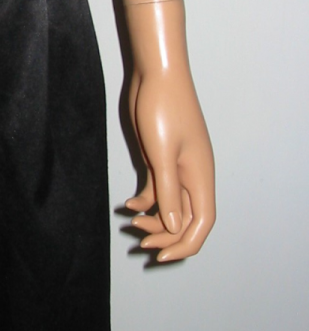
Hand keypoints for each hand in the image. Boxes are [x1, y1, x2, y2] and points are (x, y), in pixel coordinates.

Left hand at [125, 61, 215, 261]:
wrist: (156, 74)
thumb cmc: (162, 108)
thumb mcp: (162, 154)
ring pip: (172, 206)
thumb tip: (175, 227)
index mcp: (201, 176)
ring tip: (130, 223)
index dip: (185, 245)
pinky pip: (158, 190)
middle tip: (139, 242)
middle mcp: (193, 176)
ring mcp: (178, 168)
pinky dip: (145, 201)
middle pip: (188, 219)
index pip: (202, 223)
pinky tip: (127, 205)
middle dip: (166, 236)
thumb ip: (169, 191)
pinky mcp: (162, 158)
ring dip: (155, 220)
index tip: (160, 256)